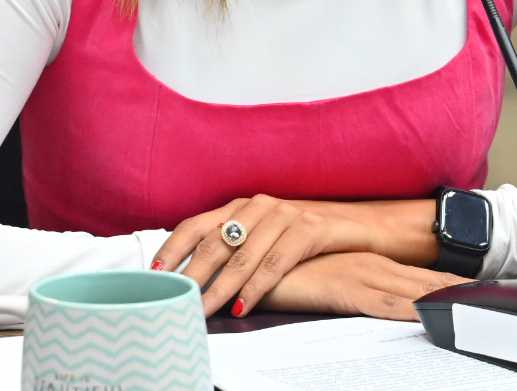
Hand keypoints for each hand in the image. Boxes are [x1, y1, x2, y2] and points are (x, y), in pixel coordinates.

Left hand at [153, 196, 438, 316]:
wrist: (363, 226)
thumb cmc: (308, 238)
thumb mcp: (267, 237)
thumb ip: (236, 248)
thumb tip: (194, 276)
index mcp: (242, 206)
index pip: (195, 224)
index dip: (172, 248)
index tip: (153, 274)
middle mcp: (259, 205)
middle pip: (214, 242)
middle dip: (191, 275)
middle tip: (175, 301)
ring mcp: (285, 214)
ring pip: (242, 255)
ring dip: (219, 288)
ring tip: (203, 310)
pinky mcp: (309, 228)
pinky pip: (275, 263)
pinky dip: (255, 287)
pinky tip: (241, 305)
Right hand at [260, 252, 467, 320]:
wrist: (252, 263)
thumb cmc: (285, 273)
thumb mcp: (322, 281)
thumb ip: (344, 287)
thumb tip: (365, 298)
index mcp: (369, 262)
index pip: (419, 275)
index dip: (450, 282)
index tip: (481, 290)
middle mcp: (372, 265)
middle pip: (427, 281)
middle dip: (460, 292)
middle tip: (495, 301)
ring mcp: (361, 275)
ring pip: (414, 291)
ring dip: (446, 299)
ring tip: (477, 309)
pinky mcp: (344, 288)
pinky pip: (383, 303)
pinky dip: (410, 309)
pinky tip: (431, 315)